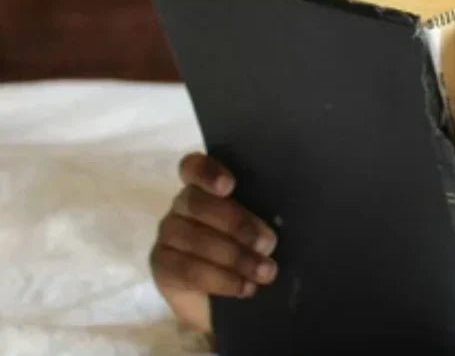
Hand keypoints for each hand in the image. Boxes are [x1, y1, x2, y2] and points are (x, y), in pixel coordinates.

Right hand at [150, 153, 278, 332]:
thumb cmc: (253, 252)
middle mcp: (183, 206)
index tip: (230, 186)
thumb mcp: (261, 232)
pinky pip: (188, 269)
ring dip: (234, 256)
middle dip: (236, 223)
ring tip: (264, 272)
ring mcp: (169, 235)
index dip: (208, 173)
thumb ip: (264, 217)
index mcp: (207, 187)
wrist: (230, 300)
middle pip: (197, 203)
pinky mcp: (163, 266)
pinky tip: (244, 287)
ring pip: (193, 238)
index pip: (194, 168)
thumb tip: (277, 225)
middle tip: (268, 244)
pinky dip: (220, 279)